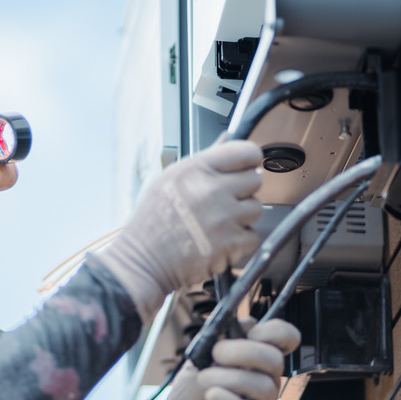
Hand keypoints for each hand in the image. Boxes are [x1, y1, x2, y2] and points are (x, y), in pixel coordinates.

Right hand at [93, 140, 262, 317]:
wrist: (144, 260)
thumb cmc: (152, 221)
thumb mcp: (171, 178)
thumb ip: (204, 160)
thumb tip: (227, 140)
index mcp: (196, 170)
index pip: (246, 151)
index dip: (249, 160)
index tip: (245, 167)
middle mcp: (212, 190)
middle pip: (255, 180)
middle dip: (243, 190)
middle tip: (224, 201)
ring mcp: (224, 218)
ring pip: (256, 208)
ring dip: (242, 217)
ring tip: (218, 222)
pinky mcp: (231, 243)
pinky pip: (253, 235)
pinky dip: (240, 241)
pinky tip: (220, 240)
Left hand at [157, 319, 300, 399]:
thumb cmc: (195, 391)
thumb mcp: (200, 357)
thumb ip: (218, 338)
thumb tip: (235, 323)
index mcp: (257, 357)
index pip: (284, 338)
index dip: (274, 330)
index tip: (248, 331)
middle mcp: (267, 379)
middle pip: (274, 359)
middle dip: (242, 351)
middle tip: (215, 354)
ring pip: (262, 385)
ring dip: (227, 378)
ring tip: (204, 380)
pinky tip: (212, 397)